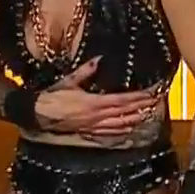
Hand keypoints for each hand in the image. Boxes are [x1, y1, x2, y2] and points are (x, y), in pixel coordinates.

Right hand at [32, 57, 164, 137]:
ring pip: (120, 125)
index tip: (152, 92)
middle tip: (156, 102)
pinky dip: (122, 132)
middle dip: (142, 108)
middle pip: (125, 113)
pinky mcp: (88, 133)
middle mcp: (97, 117)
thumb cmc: (52, 96)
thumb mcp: (69, 80)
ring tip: (148, 114)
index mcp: (94, 102)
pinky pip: (109, 134)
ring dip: (135, 120)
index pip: (123, 100)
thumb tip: (99, 59)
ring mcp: (94, 127)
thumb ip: (86, 71)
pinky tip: (129, 129)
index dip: (139, 98)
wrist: (38, 114)